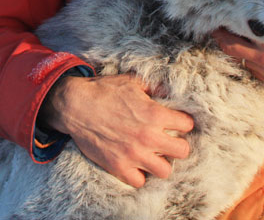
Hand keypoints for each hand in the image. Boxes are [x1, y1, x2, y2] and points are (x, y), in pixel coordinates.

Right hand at [39, 73, 193, 187]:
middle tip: (167, 141)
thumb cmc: (104, 91)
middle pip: (183, 151)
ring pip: (165, 171)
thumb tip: (169, 92)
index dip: (182, 122)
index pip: (187, 124)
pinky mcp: (119, 166)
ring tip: (152, 155)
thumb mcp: (132, 82)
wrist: (76, 105)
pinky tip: (134, 164)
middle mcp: (149, 136)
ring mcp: (134, 154)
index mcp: (155, 114)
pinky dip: (138, 175)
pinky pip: (139, 181)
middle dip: (178, 145)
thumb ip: (154, 87)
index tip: (175, 122)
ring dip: (160, 162)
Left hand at [211, 15, 263, 88]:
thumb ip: (260, 26)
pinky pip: (255, 70)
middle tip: (218, 30)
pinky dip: (253, 61)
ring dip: (240, 52)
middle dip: (225, 42)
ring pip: (244, 62)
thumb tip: (234, 17)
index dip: (220, 35)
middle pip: (234, 54)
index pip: (231, 44)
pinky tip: (255, 52)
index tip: (214, 26)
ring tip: (238, 39)